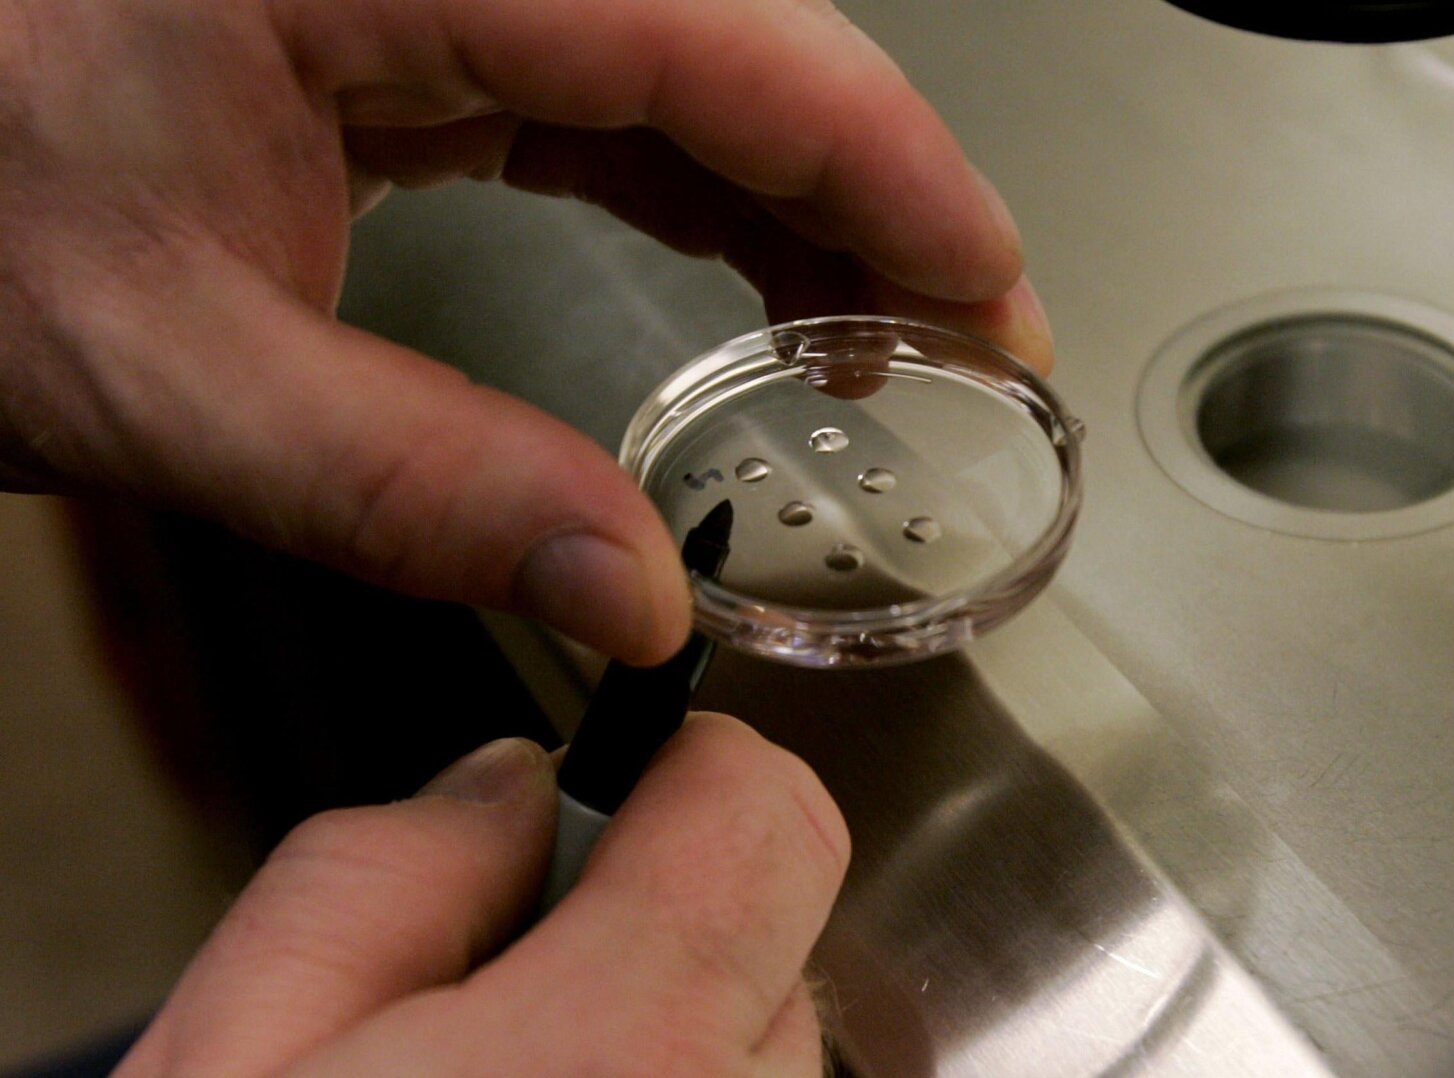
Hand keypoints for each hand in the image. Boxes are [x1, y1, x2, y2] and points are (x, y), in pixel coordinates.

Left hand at [0, 0, 1051, 665]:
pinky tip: (754, 265)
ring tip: (882, 329)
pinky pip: (609, 78)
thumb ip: (406, 488)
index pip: (715, 43)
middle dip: (875, 188)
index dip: (889, 168)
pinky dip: (702, 177)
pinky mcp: (406, 13)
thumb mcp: (158, 373)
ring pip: (688, 56)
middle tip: (969, 338)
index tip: (987, 288)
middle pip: (735, 36)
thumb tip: (625, 585)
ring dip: (804, 188)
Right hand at [119, 717, 850, 1074]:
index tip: (620, 787)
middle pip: (781, 912)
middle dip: (669, 903)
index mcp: (622, 1048)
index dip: (687, 766)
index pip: (765, 805)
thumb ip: (381, 872)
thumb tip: (505, 782)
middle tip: (517, 978)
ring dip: (672, 1019)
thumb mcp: (236, 1055)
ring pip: (770, 1029)